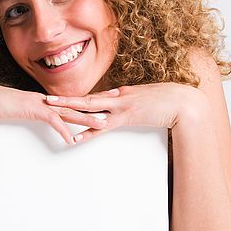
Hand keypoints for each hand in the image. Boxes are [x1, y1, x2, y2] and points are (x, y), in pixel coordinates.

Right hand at [0, 83, 109, 145]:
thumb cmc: (2, 106)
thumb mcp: (25, 111)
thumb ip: (39, 114)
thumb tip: (50, 120)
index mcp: (49, 100)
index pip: (75, 101)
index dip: (93, 100)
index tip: (109, 99)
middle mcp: (49, 100)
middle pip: (79, 103)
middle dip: (99, 104)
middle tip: (118, 104)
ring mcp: (42, 104)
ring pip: (70, 111)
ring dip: (87, 119)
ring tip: (103, 125)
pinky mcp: (33, 110)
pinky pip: (51, 121)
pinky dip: (63, 129)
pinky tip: (72, 138)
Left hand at [45, 82, 203, 142]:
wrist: (183, 102)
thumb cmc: (169, 99)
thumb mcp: (147, 97)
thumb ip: (133, 100)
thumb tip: (123, 101)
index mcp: (122, 93)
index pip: (95, 96)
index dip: (78, 98)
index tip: (64, 98)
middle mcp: (118, 98)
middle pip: (86, 99)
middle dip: (66, 100)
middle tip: (47, 100)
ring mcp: (121, 107)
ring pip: (90, 109)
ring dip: (71, 112)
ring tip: (53, 113)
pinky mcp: (128, 118)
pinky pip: (104, 126)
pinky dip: (89, 132)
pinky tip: (75, 137)